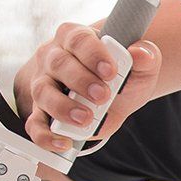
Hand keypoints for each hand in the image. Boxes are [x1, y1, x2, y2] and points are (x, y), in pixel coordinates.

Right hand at [14, 22, 161, 151]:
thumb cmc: (123, 74)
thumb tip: (141, 54)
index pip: (79, 39)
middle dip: (81, 81)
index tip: (110, 72)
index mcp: (76, 37)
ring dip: (63, 107)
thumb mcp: (140, 66)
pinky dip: (45, 135)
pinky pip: (35, 123)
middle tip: (102, 96)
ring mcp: (43, 83)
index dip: (93, 55)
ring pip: (42, 92)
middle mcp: (53, 57)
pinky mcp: (41, 110)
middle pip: (58, 64)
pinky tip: (63, 142)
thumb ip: (145, 56)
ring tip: (86, 118)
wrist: (117, 95)